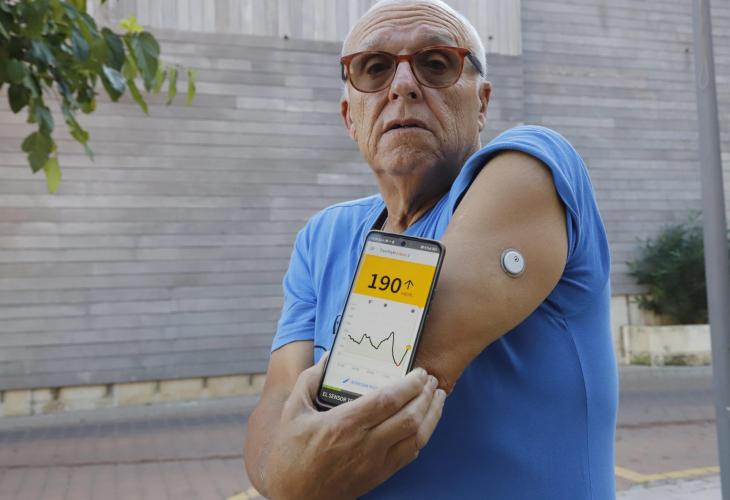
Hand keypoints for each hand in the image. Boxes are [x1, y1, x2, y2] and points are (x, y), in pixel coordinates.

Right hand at [264, 353, 445, 498]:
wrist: (294, 496)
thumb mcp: (293, 410)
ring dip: (432, 415)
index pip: (388, 400)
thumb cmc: (290, 453)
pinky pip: (411, 454)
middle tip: (431, 380)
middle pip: (409, 417)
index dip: (409, 385)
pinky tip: (424, 423)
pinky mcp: (380, 475)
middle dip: (426, 395)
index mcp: (344, 424)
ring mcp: (375, 462)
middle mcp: (365, 444)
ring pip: (417, 437)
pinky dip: (423, 435)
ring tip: (437, 397)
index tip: (420, 372)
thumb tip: (330, 357)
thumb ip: (310, 379)